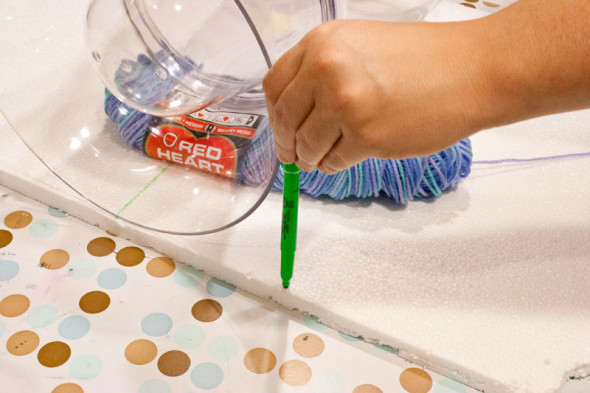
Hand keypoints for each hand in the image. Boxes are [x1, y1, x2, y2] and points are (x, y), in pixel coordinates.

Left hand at [263, 19, 488, 173]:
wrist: (474, 70)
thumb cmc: (425, 59)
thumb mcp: (360, 46)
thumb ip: (323, 72)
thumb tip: (296, 113)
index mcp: (323, 43)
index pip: (275, 86)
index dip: (276, 114)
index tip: (283, 128)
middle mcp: (327, 70)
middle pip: (285, 120)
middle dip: (287, 143)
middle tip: (295, 155)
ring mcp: (345, 105)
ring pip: (306, 146)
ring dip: (311, 158)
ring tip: (324, 157)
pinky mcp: (366, 137)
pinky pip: (332, 162)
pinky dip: (333, 165)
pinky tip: (346, 158)